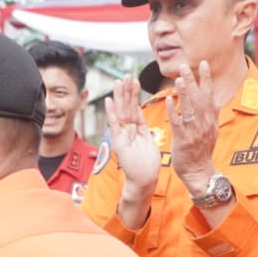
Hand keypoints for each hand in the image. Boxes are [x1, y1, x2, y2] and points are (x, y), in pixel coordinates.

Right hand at [104, 78, 160, 194]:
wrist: (144, 181)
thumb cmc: (148, 165)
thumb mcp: (148, 141)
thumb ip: (143, 129)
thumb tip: (140, 118)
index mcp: (135, 130)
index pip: (134, 108)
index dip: (134, 95)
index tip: (135, 81)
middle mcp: (127, 131)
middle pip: (126, 107)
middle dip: (126, 91)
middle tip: (126, 75)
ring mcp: (121, 136)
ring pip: (121, 112)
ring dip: (120, 97)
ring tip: (119, 82)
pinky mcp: (118, 143)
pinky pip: (115, 126)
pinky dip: (112, 113)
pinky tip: (109, 101)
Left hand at [166, 60, 219, 192]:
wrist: (199, 172)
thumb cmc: (201, 151)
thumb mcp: (211, 130)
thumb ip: (211, 115)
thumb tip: (213, 100)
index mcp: (211, 119)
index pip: (210, 95)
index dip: (207, 79)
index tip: (204, 64)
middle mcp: (204, 123)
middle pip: (200, 97)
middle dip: (194, 80)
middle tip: (186, 65)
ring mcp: (194, 131)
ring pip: (190, 108)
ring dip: (185, 92)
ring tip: (180, 78)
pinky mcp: (184, 139)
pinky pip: (178, 122)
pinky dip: (174, 110)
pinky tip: (169, 100)